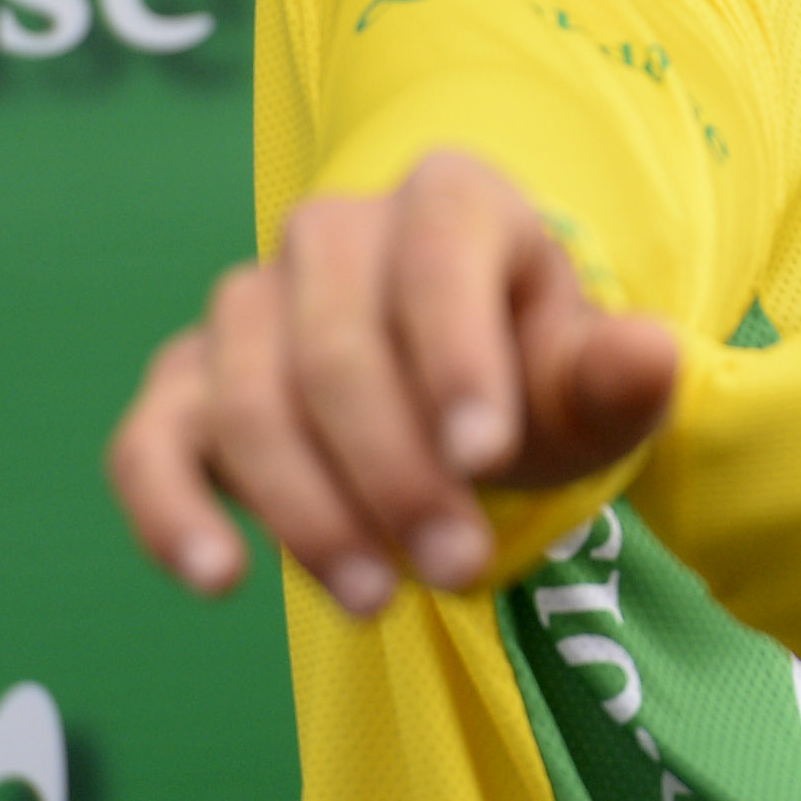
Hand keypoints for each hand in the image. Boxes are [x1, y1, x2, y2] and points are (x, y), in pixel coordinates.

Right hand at [105, 150, 681, 613]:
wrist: (459, 398)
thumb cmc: (530, 377)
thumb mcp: (587, 381)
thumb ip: (616, 376)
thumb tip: (651, 356)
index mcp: (447, 200)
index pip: (438, 264)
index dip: (455, 360)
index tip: (484, 458)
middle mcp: (331, 234)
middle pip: (337, 351)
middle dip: (394, 472)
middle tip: (458, 570)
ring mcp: (248, 304)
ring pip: (248, 403)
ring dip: (309, 513)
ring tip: (379, 600)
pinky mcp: (186, 382)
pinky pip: (148, 440)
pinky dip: (170, 510)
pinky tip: (219, 576)